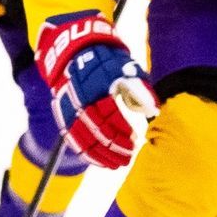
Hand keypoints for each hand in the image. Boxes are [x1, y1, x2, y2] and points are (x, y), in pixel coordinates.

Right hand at [36, 13, 156, 168]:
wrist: (76, 52)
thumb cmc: (107, 62)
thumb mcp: (126, 68)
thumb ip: (140, 89)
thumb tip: (153, 110)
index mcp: (96, 88)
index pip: (109, 117)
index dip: (122, 132)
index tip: (135, 141)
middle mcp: (79, 101)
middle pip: (95, 132)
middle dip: (112, 149)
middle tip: (127, 158)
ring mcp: (68, 109)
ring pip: (82, 139)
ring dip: (98, 155)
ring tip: (114, 164)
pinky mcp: (63, 115)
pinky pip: (72, 138)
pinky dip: (84, 151)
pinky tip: (96, 160)